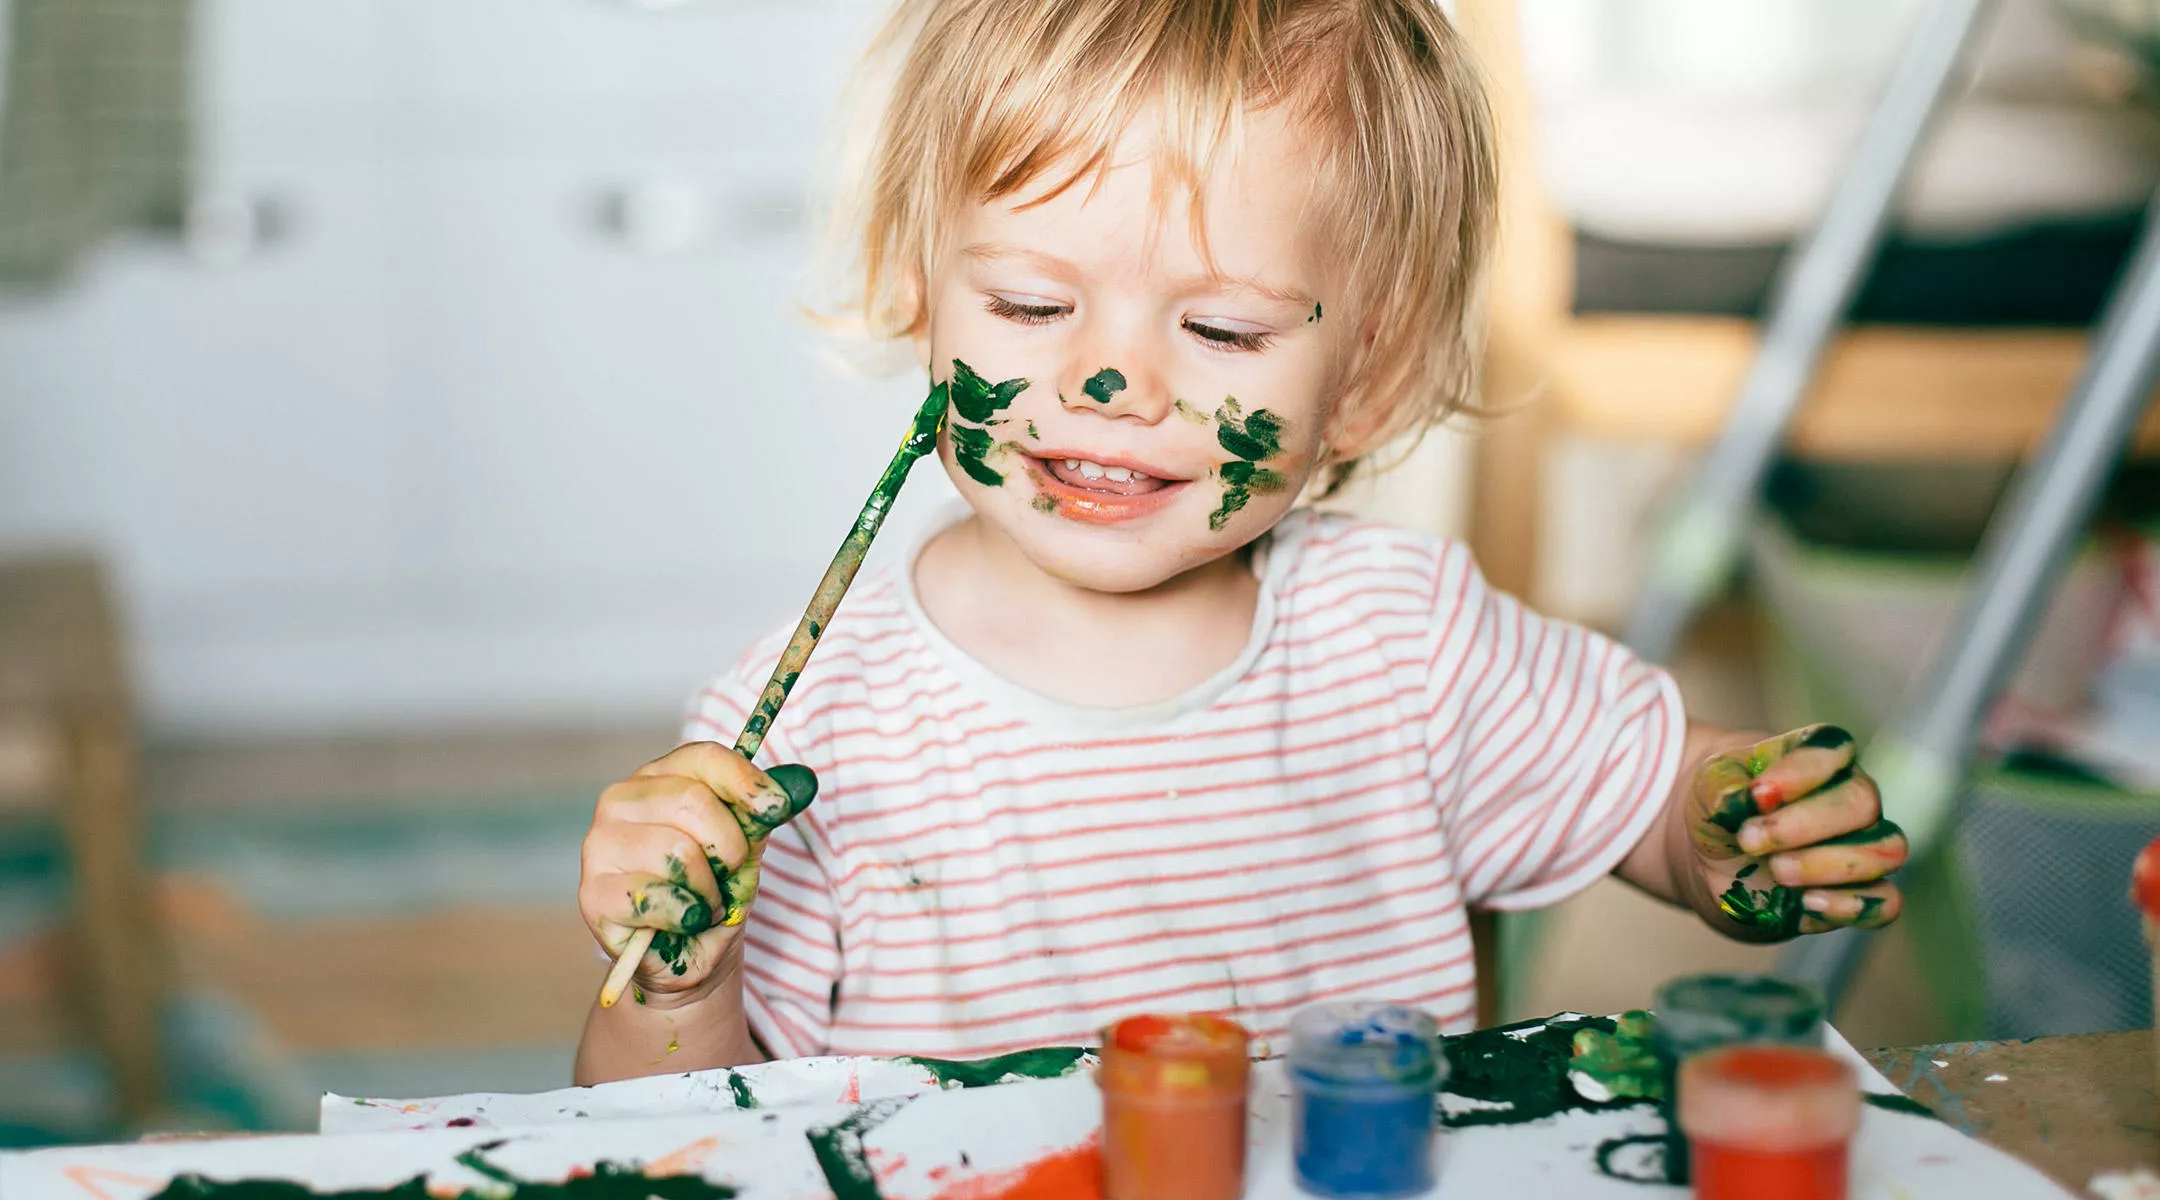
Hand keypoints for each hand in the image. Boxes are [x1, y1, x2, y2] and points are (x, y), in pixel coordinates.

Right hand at [578, 742, 816, 1002]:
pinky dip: (686, 915)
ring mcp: (600, 845)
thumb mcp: (746, 844)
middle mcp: (620, 801)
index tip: (778, 806)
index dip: (744, 780)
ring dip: (708, 889)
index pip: (702, 758)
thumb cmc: (713, 887)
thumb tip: (801, 781)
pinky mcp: (593, 893)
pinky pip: (658, 897)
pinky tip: (680, 920)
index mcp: (659, 776)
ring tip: (702, 900)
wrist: (690, 951)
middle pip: (692, 800)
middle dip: (730, 846)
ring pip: (678, 851)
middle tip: (729, 872)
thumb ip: (764, 812)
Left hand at [1688, 725, 1904, 938]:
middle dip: (1804, 825)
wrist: (1718, 857)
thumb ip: (1722, 785)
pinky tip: (1808, 904)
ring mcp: (1865, 845)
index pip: (1831, 750)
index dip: (1799, 773)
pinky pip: (1885, 902)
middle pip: (1861, 801)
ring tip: (1777, 871)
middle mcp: (1853, 796)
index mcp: (1820, 756)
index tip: (1756, 796)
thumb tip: (1744, 799)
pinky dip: (1852, 906)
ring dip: (1827, 864)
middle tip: (1751, 840)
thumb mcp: (1708, 786)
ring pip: (1885, 850)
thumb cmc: (1723, 807)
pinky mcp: (1861, 893)